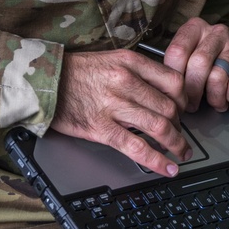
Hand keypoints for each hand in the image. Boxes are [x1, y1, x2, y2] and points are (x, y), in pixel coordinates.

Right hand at [53, 49, 190, 176]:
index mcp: (130, 62)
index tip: (184, 110)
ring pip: (159, 127)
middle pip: (169, 107)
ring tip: (181, 152)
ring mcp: (114, 106)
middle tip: (180, 134)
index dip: (184, 101)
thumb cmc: (75, 72)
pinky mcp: (101, 128)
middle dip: (180, 126)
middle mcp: (125, 81)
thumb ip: (137, 72)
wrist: (44, 82)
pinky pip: (136, 147)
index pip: (174, 82)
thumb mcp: (110, 60)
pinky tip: (167, 168)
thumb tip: (161, 94)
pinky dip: (157, 160)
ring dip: (176, 144)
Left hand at [161, 19, 228, 112]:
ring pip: (217, 76)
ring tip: (213, 101)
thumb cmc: (206, 68)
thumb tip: (163, 88)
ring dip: (213, 97)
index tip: (175, 92)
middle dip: (192, 91)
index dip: (174, 77)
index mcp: (195, 27)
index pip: (178, 51)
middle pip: (198, 63)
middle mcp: (216, 32)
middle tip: (191, 104)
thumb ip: (175, 69)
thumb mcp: (186, 62)